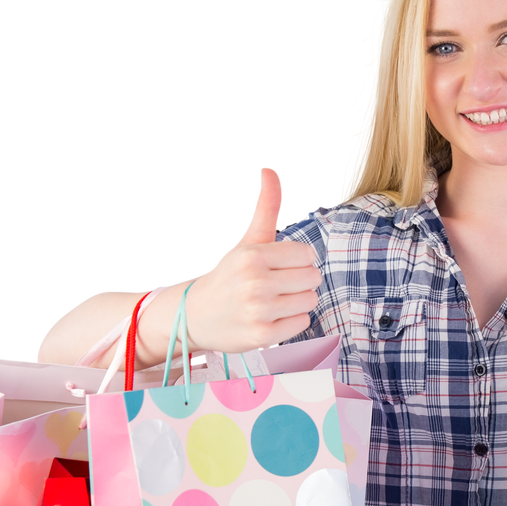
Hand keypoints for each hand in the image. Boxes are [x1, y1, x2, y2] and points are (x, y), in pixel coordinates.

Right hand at [186, 165, 321, 351]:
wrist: (194, 316)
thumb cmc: (228, 276)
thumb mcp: (246, 241)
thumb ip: (265, 208)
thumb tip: (269, 169)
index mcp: (251, 256)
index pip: (306, 254)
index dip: (296, 260)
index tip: (277, 266)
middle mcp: (255, 283)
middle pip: (312, 278)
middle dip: (298, 280)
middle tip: (274, 285)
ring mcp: (259, 312)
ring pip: (310, 300)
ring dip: (297, 301)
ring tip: (273, 301)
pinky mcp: (264, 336)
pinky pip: (302, 323)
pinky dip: (291, 321)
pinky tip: (271, 318)